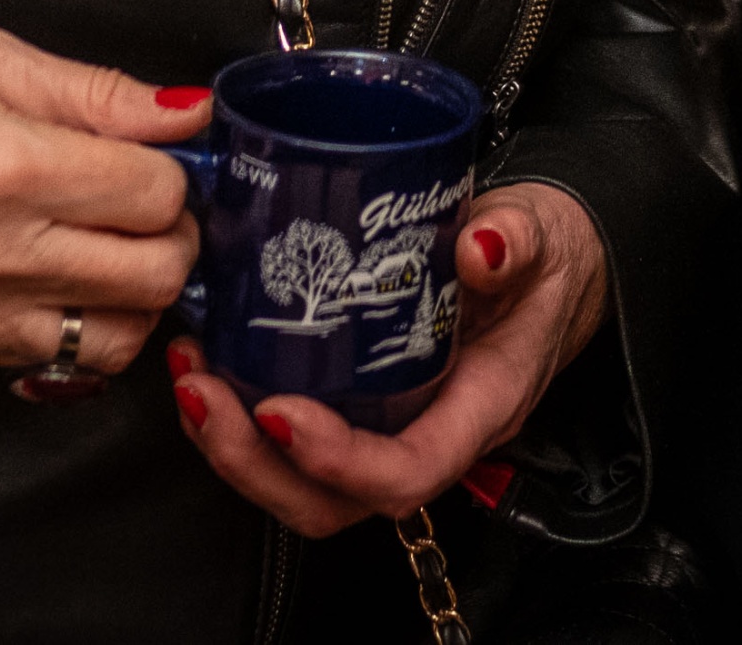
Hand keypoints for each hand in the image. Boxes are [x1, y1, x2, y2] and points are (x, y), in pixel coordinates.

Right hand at [0, 17, 209, 376]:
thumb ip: (92, 92)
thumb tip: (182, 112)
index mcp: (2, 166)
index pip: (156, 196)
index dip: (174, 165)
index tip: (159, 147)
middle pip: (154, 276)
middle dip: (172, 231)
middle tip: (147, 192)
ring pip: (118, 336)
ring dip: (137, 289)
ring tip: (111, 236)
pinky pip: (56, 357)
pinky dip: (82, 321)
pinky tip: (62, 270)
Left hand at [166, 181, 608, 536]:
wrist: (549, 267)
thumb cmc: (546, 261)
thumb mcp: (543, 239)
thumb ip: (515, 243)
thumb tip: (483, 245)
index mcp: (480, 408)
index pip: (407, 472)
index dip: (338, 460)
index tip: (281, 413)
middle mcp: (428, 434)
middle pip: (333, 501)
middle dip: (255, 463)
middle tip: (203, 394)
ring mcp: (390, 427)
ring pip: (302, 483)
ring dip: (232, 445)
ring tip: (192, 378)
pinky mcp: (359, 405)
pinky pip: (293, 442)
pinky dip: (240, 416)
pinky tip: (211, 363)